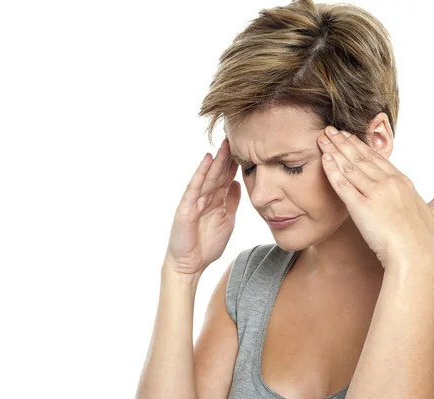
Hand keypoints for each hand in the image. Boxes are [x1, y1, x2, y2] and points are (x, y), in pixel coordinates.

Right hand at [165, 138, 240, 275]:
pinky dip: (200, 173)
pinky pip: (195, 188)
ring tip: (225, 144)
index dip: (236, 163)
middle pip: (218, 173)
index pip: (227, 177)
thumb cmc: (206, 244)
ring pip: (208, 176)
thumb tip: (237, 183)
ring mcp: (194, 201)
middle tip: (237, 138)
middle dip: (227, 156)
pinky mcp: (186, 208)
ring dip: (217, 160)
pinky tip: (207, 160)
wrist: (191, 265)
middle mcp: (205, 197)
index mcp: (215, 200)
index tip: (248, 147)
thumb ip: (231, 201)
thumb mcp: (227, 220)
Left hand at [317, 126, 433, 267]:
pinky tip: (324, 158)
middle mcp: (389, 183)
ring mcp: (374, 194)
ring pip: (350, 166)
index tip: (348, 135)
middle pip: (362, 157)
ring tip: (323, 138)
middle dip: (344, 142)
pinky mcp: (361, 207)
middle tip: (330, 130)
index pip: (378, 158)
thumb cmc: (422, 238)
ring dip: (334, 150)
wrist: (414, 256)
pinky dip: (332, 170)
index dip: (361, 146)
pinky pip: (343, 184)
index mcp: (403, 182)